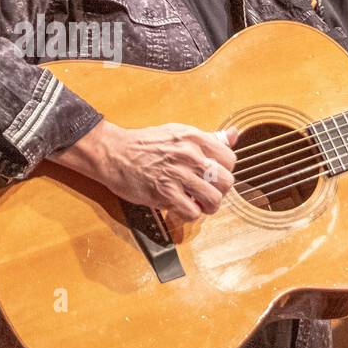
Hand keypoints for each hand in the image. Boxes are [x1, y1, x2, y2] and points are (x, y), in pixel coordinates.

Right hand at [51, 119, 237, 222]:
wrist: (113, 152)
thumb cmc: (145, 144)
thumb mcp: (179, 133)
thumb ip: (209, 138)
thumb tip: (234, 135)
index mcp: (195, 138)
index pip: (230, 159)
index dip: (224, 171)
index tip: (214, 176)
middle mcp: (189, 155)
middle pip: (226, 182)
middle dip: (219, 191)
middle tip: (207, 193)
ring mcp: (177, 174)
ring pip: (213, 199)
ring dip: (208, 207)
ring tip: (198, 204)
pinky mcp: (164, 192)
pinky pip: (192, 212)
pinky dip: (190, 214)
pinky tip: (181, 208)